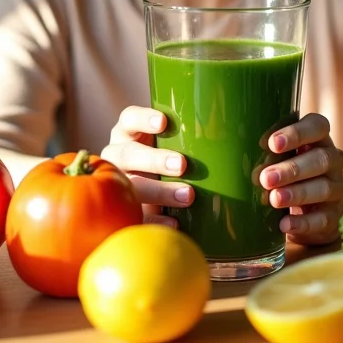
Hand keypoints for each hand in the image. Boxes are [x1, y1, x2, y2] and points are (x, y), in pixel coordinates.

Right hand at [100, 106, 193, 226]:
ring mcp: (119, 183)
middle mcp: (118, 155)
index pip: (129, 119)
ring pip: (131, 185)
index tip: (163, 123)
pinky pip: (135, 216)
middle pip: (128, 154)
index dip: (143, 119)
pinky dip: (154, 220)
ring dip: (159, 191)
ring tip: (187, 195)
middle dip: (155, 160)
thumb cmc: (168, 154)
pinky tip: (174, 222)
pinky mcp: (124, 209)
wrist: (154, 190)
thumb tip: (224, 132)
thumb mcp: (170, 142)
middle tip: (182, 164)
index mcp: (127, 132)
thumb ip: (185, 136)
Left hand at [259, 113, 342, 245]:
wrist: (304, 213)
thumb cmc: (284, 172)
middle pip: (320, 159)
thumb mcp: (277, 157)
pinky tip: (285, 224)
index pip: (318, 126)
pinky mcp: (334, 216)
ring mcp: (337, 188)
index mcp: (319, 138)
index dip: (297, 133)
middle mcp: (333, 160)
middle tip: (266, 178)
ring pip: (323, 188)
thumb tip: (234, 152)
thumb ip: (265, 151)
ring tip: (274, 200)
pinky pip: (323, 219)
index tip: (271, 143)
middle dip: (292, 169)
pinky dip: (303, 222)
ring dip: (297, 193)